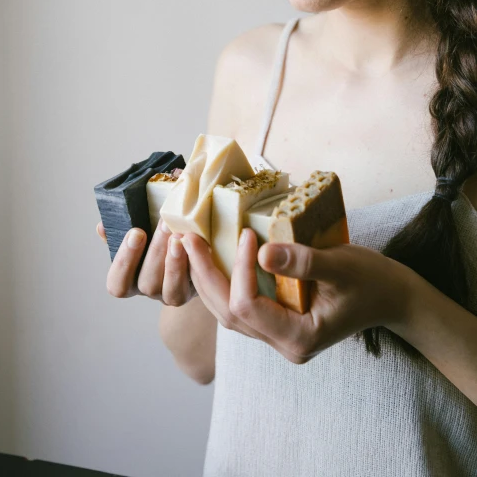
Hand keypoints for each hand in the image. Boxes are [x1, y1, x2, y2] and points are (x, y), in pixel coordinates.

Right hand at [96, 219, 197, 305]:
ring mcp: (173, 294)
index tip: (136, 232)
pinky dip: (196, 262)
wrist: (186, 246)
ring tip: (180, 236)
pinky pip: (196, 284)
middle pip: (147, 284)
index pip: (118, 284)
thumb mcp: (136, 234)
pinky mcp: (197, 289)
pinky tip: (197, 242)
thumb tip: (102, 227)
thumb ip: (117, 232)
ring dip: (175, 262)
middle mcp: (150, 291)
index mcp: (130, 280)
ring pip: (172, 290)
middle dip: (155, 253)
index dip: (125, 261)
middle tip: (164, 224)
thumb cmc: (153, 238)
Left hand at [181, 227, 410, 363]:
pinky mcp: (276, 321)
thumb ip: (303, 262)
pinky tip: (210, 258)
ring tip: (189, 245)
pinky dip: (222, 281)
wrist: (391, 297)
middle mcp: (282, 344)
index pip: (249, 306)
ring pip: (227, 312)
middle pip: (228, 313)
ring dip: (206, 279)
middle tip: (187, 238)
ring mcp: (277, 336)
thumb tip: (262, 253)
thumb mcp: (341, 266)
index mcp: (298, 338)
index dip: (239, 270)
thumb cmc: (371, 280)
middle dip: (204, 274)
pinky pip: (239, 305)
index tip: (244, 234)